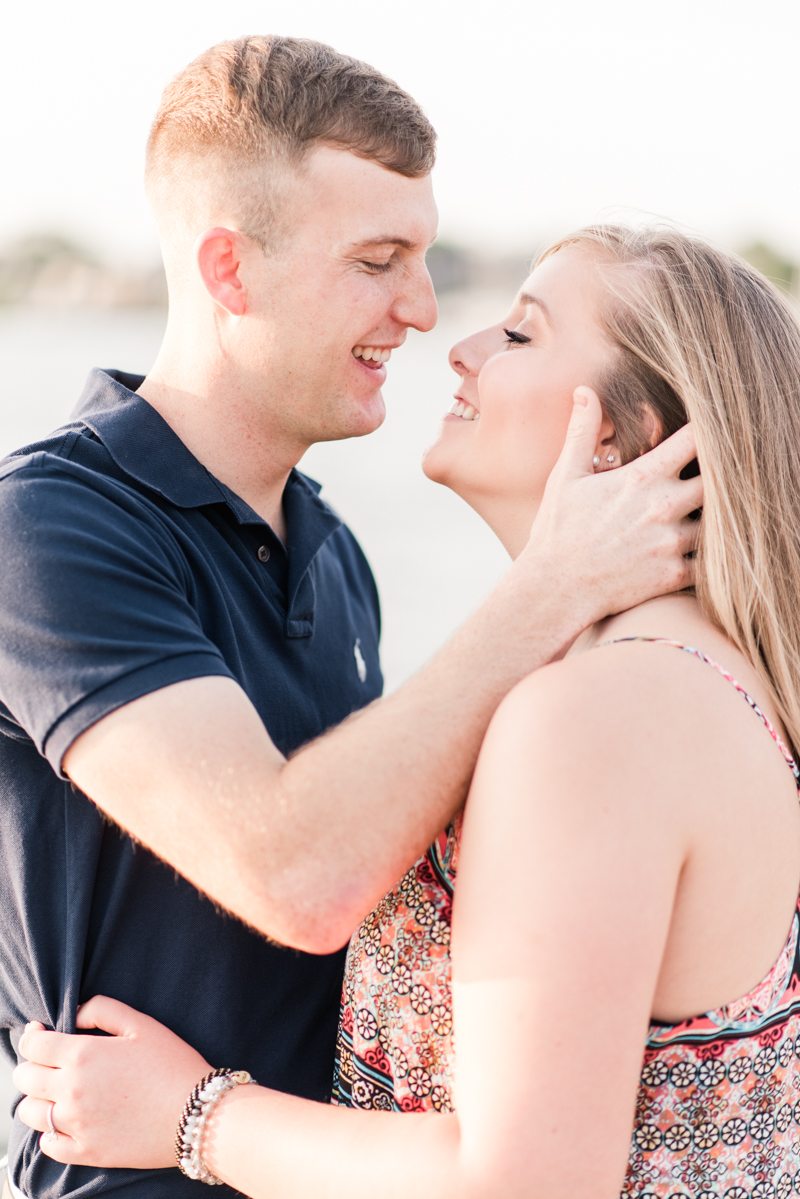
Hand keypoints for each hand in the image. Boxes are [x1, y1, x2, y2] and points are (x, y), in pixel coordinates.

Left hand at [14, 996, 210, 1168]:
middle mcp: (71, 1091)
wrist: (196, 1115)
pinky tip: (67, 1120)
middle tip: (50, 1061)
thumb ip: (101, 1010)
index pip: (34, 1045)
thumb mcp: (141, 1024)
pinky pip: (48, 1144)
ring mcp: (76, 1125)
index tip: (40, 1031)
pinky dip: (50, 1132)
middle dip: (32, 1064)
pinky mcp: (85, 1152)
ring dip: (37, 1098)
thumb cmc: (172, 1064)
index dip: (32, 1034)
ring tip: (57, 1091)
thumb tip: (73, 1014)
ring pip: (30, 1112)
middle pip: (25, 1078)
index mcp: (83, 1055)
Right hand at [524, 387, 700, 627]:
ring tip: (705, 515)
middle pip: (719, 480)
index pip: (696, 440)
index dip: (708, 432)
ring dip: (714, 517)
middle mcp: (664, 506)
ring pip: (719, 521)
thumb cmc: (558, 531)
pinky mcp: (674, 574)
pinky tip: (698, 549)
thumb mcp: (566, 476)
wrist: (555, 588)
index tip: (711, 432)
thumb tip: (585, 391)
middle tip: (713, 476)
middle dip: (719, 476)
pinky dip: (709, 556)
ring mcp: (672, 542)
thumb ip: (582, 431)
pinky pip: (710, 561)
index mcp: (643, 477)